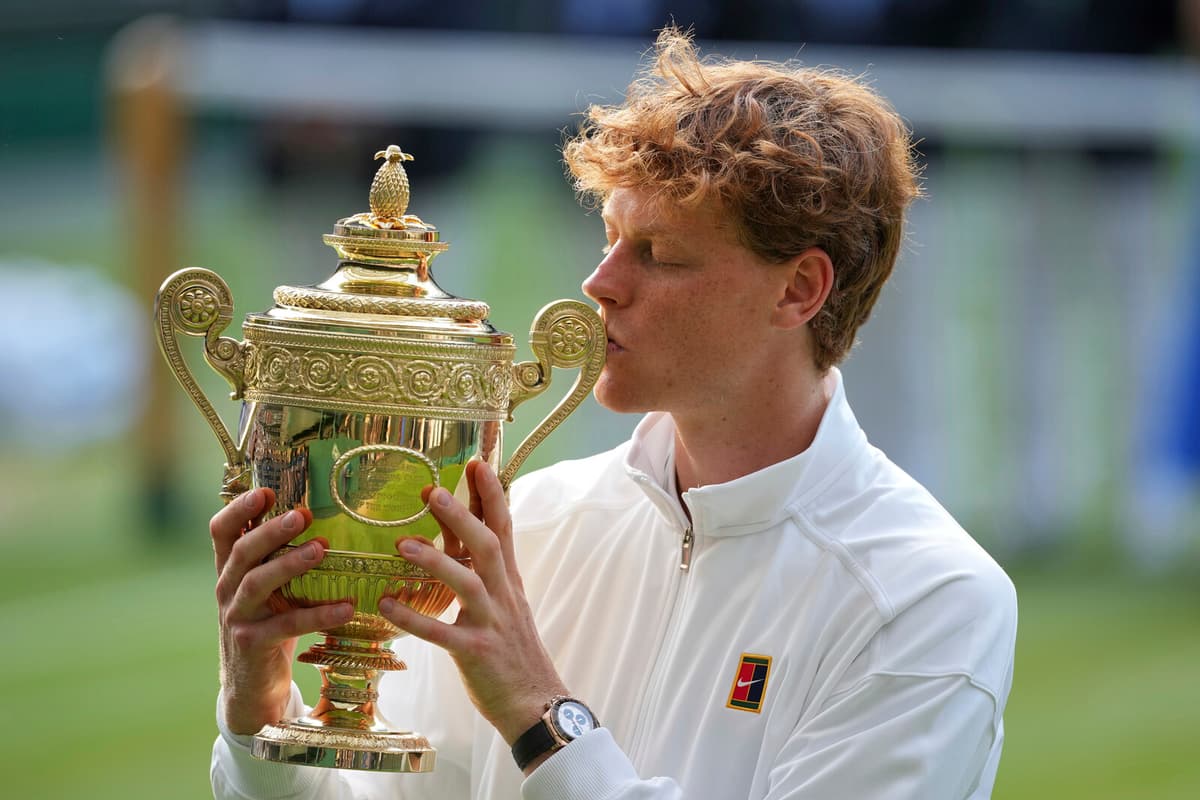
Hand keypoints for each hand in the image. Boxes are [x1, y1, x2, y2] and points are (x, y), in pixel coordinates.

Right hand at [211, 488, 353, 734]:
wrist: (251, 689)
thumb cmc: (269, 626)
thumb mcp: (270, 591)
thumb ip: (281, 560)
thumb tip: (327, 520)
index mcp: (230, 571)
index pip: (222, 531)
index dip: (239, 509)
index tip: (265, 490)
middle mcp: (227, 590)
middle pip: (242, 551)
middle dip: (271, 530)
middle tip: (302, 514)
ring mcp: (237, 617)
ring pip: (258, 583)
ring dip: (290, 564)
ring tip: (321, 550)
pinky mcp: (253, 644)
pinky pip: (287, 625)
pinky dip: (319, 615)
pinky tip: (347, 608)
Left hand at [379, 461, 566, 746]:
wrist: (536, 704)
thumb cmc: (514, 652)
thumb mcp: (504, 604)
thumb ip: (483, 573)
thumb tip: (462, 539)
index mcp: (510, 581)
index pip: (504, 528)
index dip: (492, 494)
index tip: (476, 462)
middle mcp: (504, 595)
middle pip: (489, 545)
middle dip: (463, 515)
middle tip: (434, 490)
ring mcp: (491, 623)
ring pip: (466, 582)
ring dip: (435, 560)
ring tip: (402, 544)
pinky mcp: (475, 652)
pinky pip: (441, 633)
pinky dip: (413, 618)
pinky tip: (385, 605)